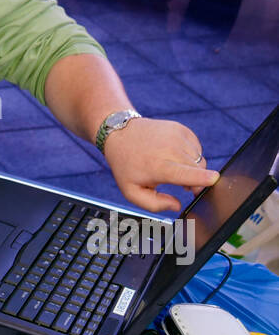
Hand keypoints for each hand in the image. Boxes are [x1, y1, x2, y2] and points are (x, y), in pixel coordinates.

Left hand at [103, 118, 219, 212]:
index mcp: (158, 166)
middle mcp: (169, 148)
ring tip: (173, 168)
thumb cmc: (127, 165)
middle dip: (196, 181)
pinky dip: (190, 155)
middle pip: (198, 170)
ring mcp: (176, 135)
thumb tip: (176, 205)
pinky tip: (175, 156)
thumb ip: (154, 205)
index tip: (214, 179)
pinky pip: (196, 148)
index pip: (184, 173)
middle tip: (182, 186)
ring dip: (192, 168)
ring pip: (199, 160)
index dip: (201, 178)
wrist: (120, 133)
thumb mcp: (132, 191)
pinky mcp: (181, 129)